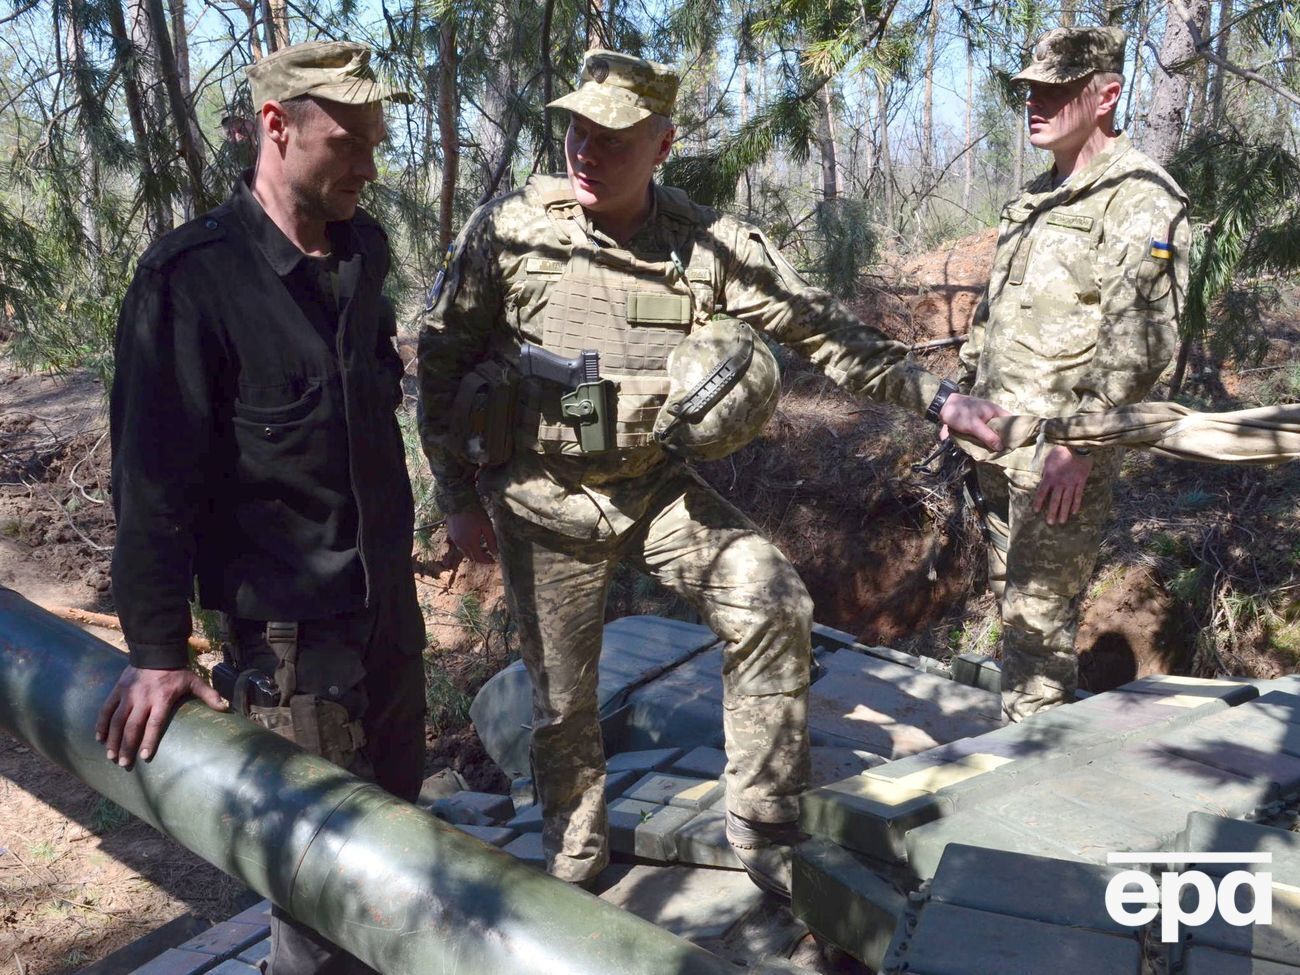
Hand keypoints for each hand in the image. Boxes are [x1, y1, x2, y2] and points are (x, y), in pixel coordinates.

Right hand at [95, 666, 226, 767]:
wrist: (156, 651)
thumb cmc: (177, 671)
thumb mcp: (194, 681)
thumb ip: (208, 695)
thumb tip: (225, 708)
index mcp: (162, 698)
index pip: (154, 723)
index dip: (148, 740)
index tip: (144, 756)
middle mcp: (143, 698)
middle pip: (132, 726)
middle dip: (127, 746)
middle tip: (123, 763)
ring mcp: (128, 695)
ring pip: (117, 720)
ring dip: (113, 739)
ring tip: (111, 756)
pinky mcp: (117, 690)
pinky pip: (106, 709)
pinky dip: (101, 724)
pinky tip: (99, 738)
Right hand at [447, 508, 498, 563]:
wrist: (459, 502)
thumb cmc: (475, 513)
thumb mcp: (487, 526)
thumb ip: (491, 540)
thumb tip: (495, 552)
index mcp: (471, 543)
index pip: (479, 558)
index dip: (487, 561)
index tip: (494, 560)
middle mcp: (461, 544)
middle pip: (472, 557)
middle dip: (481, 558)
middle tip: (489, 555)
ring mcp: (455, 540)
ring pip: (465, 552)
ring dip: (474, 553)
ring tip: (482, 548)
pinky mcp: (451, 535)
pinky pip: (461, 546)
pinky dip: (468, 547)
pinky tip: (474, 541)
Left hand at [938, 393, 1007, 451]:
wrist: (941, 405)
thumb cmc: (960, 412)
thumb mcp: (974, 425)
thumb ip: (988, 436)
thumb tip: (1001, 448)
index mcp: (995, 411)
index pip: (1011, 421)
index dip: (1015, 432)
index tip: (1014, 445)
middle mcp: (991, 414)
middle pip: (1001, 429)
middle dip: (1000, 440)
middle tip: (1001, 453)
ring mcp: (982, 419)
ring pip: (990, 432)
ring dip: (990, 441)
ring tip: (991, 453)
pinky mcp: (974, 423)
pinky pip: (981, 433)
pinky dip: (981, 439)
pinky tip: (981, 448)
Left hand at [1033, 445, 1093, 525]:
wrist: (1076, 445)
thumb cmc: (1060, 451)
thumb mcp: (1047, 460)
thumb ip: (1045, 472)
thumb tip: (1043, 480)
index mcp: (1049, 476)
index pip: (1042, 492)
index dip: (1039, 502)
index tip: (1036, 511)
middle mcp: (1060, 482)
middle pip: (1055, 500)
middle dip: (1052, 512)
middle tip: (1050, 523)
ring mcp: (1071, 482)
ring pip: (1066, 500)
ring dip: (1063, 511)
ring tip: (1061, 521)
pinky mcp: (1081, 481)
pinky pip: (1078, 495)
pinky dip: (1076, 504)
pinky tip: (1074, 512)